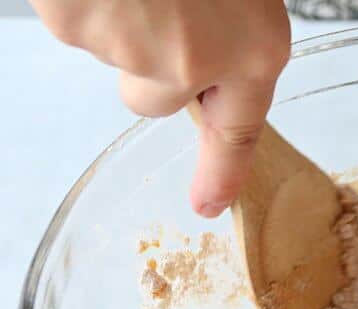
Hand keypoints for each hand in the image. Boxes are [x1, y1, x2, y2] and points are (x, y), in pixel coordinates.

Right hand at [31, 0, 290, 217]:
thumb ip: (223, 28)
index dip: (223, 172)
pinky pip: (69, 18)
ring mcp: (127, 47)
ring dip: (115, 14)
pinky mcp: (72, 23)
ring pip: (110, 52)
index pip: (240, 131)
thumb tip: (197, 61)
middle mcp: (193, 63)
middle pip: (151, 97)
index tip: (209, 204)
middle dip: (144, 62)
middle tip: (153, 0)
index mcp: (253, 47)